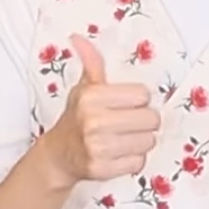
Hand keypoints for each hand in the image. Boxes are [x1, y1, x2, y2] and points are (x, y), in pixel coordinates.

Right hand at [41, 34, 158, 189]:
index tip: (127, 103)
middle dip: (144, 121)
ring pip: (148, 141)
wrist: (58, 155)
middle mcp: (93, 122)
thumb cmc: (76, 117)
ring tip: (125, 137)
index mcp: (91, 97)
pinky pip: (139, 162)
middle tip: (130, 122)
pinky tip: (120, 153)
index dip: (138, 99)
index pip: (142, 95)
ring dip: (141, 140)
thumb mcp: (83, 88)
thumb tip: (79, 37)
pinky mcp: (102, 170)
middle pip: (150, 119)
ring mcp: (98, 148)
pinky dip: (134, 159)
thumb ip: (91, 63)